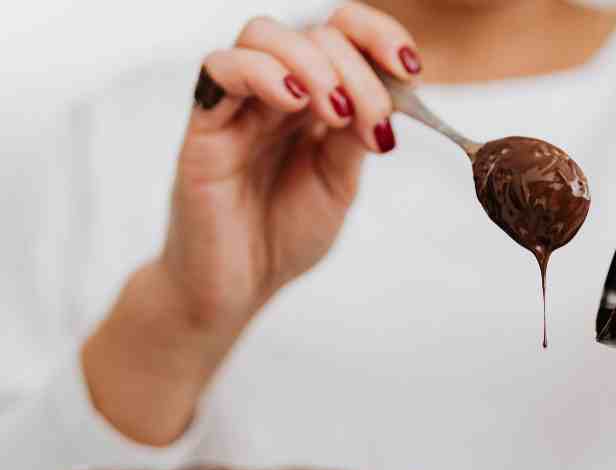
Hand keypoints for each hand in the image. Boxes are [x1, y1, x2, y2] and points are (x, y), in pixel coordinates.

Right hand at [83, 3, 421, 443]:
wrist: (233, 290)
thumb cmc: (280, 238)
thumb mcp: (338, 185)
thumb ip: (355, 136)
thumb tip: (391, 95)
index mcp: (311, 101)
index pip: (341, 35)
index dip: (378, 36)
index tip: (412, 68)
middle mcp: (273, 93)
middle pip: (312, 32)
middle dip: (356, 68)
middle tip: (372, 120)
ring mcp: (236, 106)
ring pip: (263, 35)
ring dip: (312, 62)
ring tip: (334, 112)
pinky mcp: (203, 127)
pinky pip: (219, 69)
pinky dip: (263, 72)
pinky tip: (294, 102)